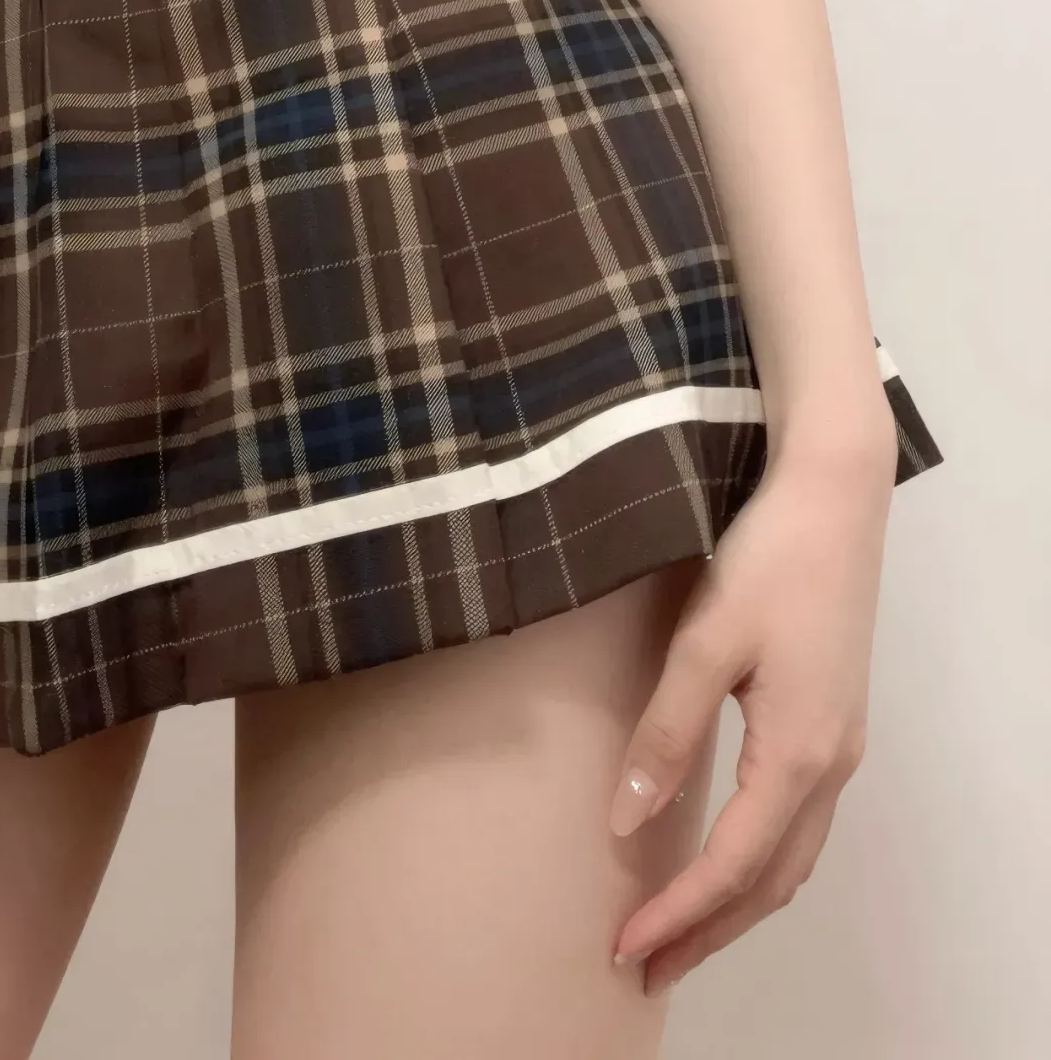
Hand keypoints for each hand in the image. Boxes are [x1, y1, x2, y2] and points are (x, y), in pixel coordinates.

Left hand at [610, 417, 897, 994]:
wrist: (837, 495)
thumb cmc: (769, 559)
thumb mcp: (706, 642)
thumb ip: (666, 734)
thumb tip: (625, 822)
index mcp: (797, 753)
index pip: (732, 866)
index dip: (678, 915)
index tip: (623, 948)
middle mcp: (831, 762)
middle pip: (771, 881)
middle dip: (710, 933)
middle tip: (646, 969)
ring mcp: (842, 742)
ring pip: (794, 857)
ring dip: (739, 904)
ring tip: (681, 931)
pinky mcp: (837, 717)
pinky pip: (802, 822)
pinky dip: (762, 862)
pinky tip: (729, 856)